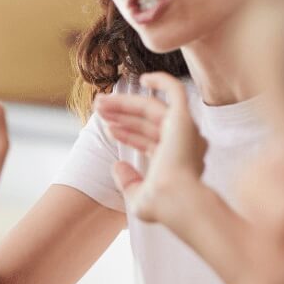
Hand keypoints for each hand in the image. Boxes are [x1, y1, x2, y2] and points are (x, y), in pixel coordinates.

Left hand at [94, 72, 206, 223]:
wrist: (176, 201)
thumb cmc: (161, 206)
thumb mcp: (137, 197)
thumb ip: (127, 182)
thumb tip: (116, 165)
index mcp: (176, 161)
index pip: (149, 141)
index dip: (127, 134)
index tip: (108, 129)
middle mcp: (184, 144)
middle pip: (147, 122)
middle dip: (121, 114)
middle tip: (98, 108)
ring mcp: (185, 131)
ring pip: (151, 108)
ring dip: (125, 104)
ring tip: (99, 103)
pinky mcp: (184, 119)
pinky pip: (176, 92)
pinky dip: (161, 81)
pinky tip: (143, 78)